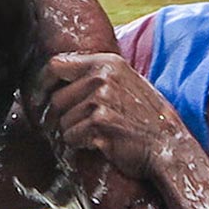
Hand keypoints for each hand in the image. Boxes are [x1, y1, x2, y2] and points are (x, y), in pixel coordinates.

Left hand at [40, 52, 186, 180]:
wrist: (168, 145)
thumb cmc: (146, 117)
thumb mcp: (126, 82)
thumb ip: (95, 75)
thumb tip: (56, 76)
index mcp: (106, 63)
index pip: (56, 65)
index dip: (44, 84)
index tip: (40, 99)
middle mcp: (101, 78)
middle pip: (56, 99)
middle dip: (62, 118)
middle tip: (80, 128)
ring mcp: (100, 101)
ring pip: (62, 122)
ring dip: (74, 133)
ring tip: (99, 135)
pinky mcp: (99, 125)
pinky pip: (71, 138)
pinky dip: (81, 145)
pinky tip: (101, 143)